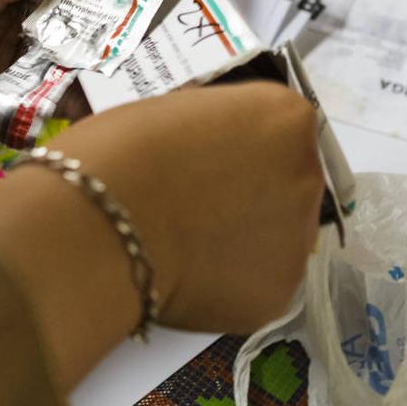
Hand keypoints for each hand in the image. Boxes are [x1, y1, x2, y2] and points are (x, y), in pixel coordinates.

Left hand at [0, 0, 151, 95]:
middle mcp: (51, 10)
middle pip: (106, 25)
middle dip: (136, 33)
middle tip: (180, 42)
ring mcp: (37, 49)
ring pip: (87, 61)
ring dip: (113, 67)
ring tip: (154, 75)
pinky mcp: (20, 85)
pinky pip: (58, 95)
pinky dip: (81, 99)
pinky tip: (108, 101)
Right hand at [0, 83, 324, 387]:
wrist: (98, 223)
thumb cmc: (122, 149)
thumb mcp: (178, 109)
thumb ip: (215, 128)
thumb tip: (212, 146)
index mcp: (286, 118)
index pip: (282, 129)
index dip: (242, 145)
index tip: (207, 159)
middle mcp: (308, 175)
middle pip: (289, 183)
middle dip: (251, 193)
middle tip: (196, 205)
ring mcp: (298, 240)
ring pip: (277, 238)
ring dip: (244, 239)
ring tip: (187, 246)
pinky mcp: (277, 296)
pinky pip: (257, 285)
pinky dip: (229, 285)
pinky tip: (187, 278)